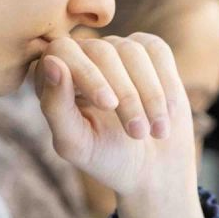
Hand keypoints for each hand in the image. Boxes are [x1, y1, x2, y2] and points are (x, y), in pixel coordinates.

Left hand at [34, 33, 203, 217]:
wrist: (152, 168)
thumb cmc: (105, 157)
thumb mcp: (76, 142)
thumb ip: (55, 105)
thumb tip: (52, 62)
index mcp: (54, 75)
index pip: (62, 51)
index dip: (86, 74)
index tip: (109, 105)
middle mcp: (84, 56)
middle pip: (101, 51)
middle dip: (124, 94)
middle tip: (137, 133)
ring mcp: (117, 49)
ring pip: (132, 51)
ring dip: (149, 95)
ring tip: (155, 131)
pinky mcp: (149, 50)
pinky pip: (157, 51)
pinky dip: (166, 84)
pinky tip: (167, 114)